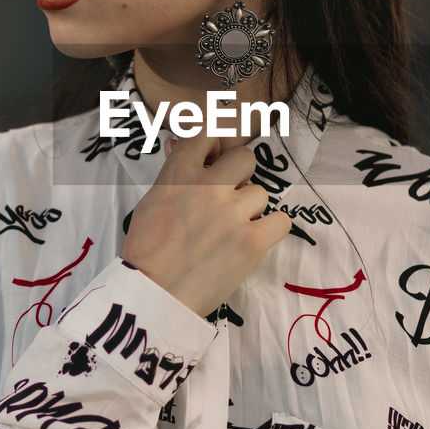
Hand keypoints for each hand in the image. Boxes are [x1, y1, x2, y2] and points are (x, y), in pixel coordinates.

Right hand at [121, 129, 291, 317]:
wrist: (155, 295)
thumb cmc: (148, 251)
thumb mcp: (152, 201)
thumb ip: (173, 172)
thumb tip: (179, 143)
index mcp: (179, 174)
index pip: (208, 133)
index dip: (217, 145)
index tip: (217, 160)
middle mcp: (207, 186)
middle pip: (246, 158)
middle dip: (241, 176)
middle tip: (230, 198)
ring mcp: (232, 212)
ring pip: (261, 192)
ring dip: (251, 209)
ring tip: (233, 230)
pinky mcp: (251, 240)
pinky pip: (281, 221)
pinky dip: (271, 230)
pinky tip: (253, 240)